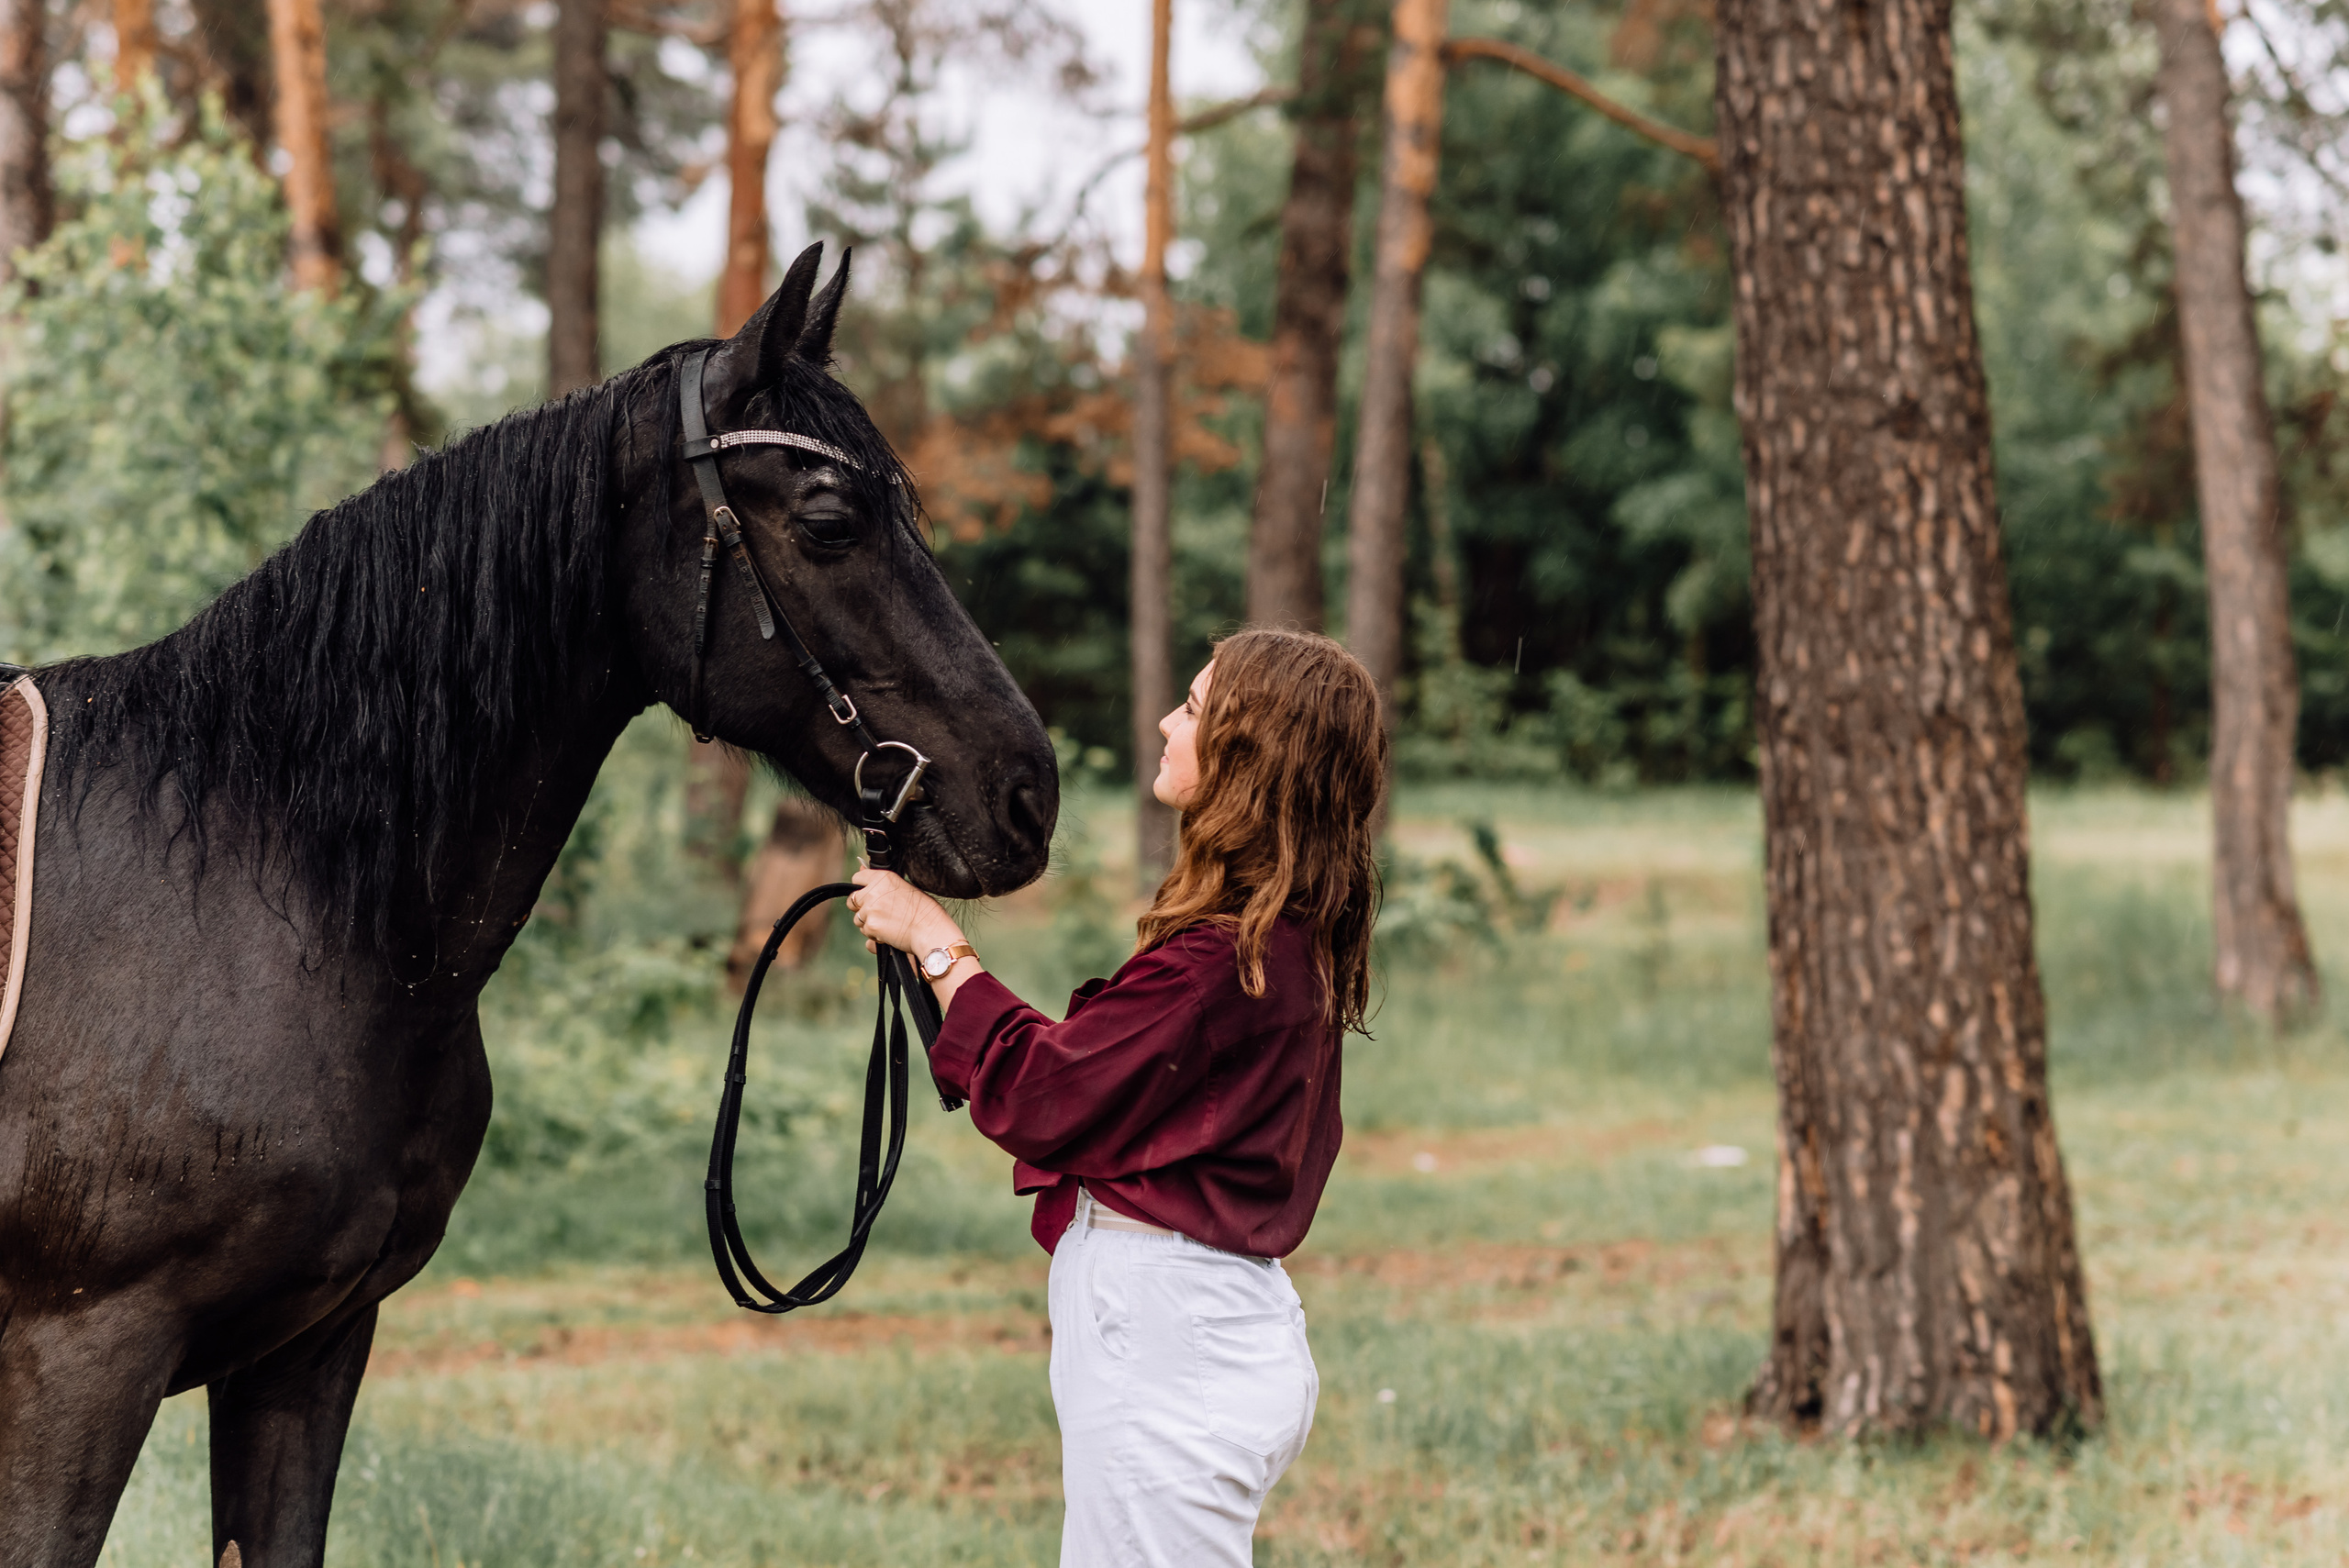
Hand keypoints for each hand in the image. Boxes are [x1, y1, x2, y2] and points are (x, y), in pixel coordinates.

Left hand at [847, 868, 963, 957]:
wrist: (930, 930)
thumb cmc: (924, 910)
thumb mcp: (906, 888)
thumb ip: (882, 883)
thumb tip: (861, 869)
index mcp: (883, 878)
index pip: (857, 878)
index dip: (861, 887)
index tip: (868, 894)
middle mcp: (874, 891)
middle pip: (853, 899)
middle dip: (861, 907)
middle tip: (879, 913)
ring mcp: (870, 909)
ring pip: (858, 919)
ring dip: (868, 923)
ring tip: (888, 924)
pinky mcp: (871, 926)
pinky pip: (866, 932)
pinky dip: (874, 936)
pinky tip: (890, 934)